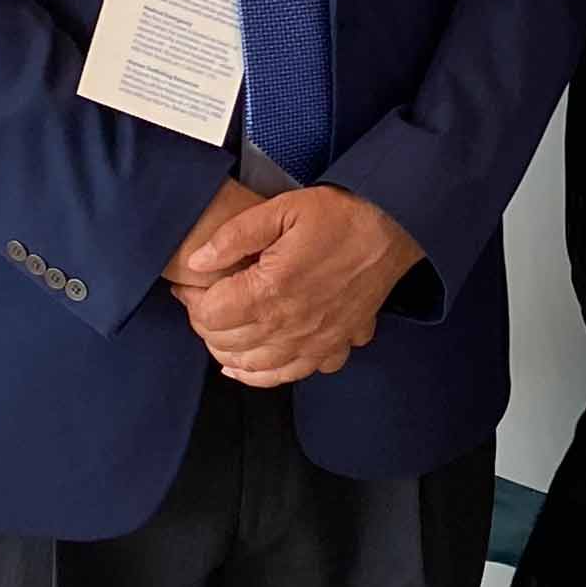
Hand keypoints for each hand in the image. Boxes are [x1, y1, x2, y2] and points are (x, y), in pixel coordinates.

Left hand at [168, 185, 422, 387]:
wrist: (394, 226)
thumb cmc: (340, 216)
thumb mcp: (282, 210)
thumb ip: (234, 236)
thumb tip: (198, 261)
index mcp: (270, 291)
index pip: (209, 315)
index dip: (191, 300)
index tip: (191, 285)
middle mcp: (289, 325)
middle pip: (227, 344)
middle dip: (206, 325)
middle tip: (205, 303)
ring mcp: (314, 341)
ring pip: (256, 367)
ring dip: (230, 355)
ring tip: (221, 334)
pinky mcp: (335, 344)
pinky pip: (294, 374)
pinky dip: (267, 376)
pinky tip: (254, 365)